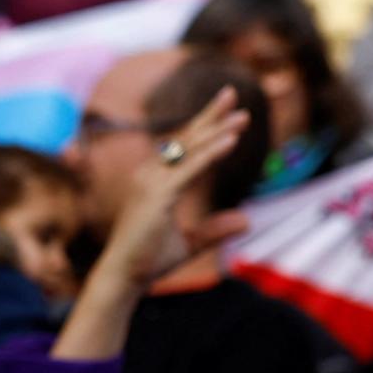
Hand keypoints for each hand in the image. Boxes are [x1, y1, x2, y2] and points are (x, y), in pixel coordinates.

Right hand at [95, 86, 250, 290]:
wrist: (124, 278)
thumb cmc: (148, 261)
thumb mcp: (189, 243)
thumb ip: (215, 230)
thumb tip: (247, 220)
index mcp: (153, 182)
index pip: (182, 147)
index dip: (205, 125)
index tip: (228, 108)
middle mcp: (149, 176)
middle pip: (184, 138)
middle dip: (210, 115)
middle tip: (231, 93)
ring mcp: (151, 184)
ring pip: (190, 149)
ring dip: (217, 130)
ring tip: (242, 117)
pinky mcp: (158, 196)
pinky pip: (191, 168)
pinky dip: (212, 154)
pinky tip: (232, 141)